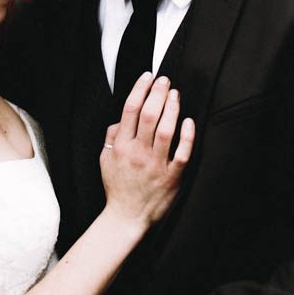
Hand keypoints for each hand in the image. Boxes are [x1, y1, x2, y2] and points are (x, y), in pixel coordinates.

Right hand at [100, 73, 194, 226]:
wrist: (126, 217)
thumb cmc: (117, 187)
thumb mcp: (104, 159)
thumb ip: (111, 136)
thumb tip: (121, 118)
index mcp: (121, 146)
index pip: (130, 110)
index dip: (140, 89)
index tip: (148, 77)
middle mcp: (138, 153)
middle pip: (149, 115)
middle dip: (158, 93)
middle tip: (165, 80)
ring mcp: (156, 165)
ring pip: (166, 130)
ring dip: (172, 109)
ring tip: (175, 94)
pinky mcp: (172, 177)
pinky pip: (182, 153)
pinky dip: (187, 136)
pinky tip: (188, 121)